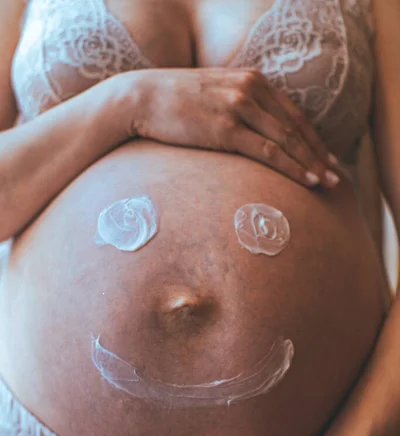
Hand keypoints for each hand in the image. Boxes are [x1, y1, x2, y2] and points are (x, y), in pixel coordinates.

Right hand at [125, 67, 339, 188]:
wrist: (140, 97)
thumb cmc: (174, 101)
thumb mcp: (215, 94)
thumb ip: (238, 105)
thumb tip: (251, 130)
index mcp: (251, 80)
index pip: (293, 113)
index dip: (313, 138)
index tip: (326, 158)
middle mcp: (251, 89)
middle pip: (295, 127)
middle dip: (318, 154)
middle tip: (336, 176)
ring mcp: (238, 107)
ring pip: (286, 139)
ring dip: (310, 163)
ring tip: (327, 184)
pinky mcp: (225, 128)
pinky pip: (267, 150)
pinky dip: (290, 166)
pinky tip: (305, 179)